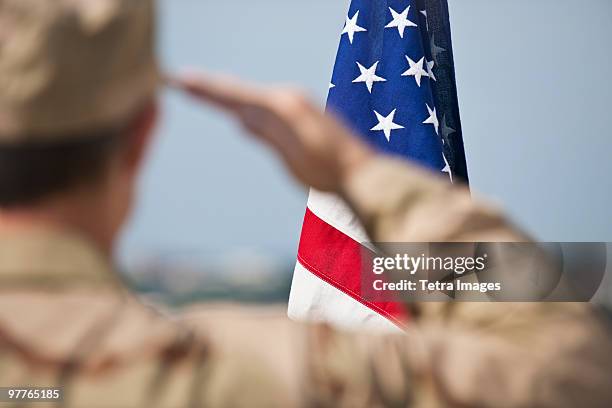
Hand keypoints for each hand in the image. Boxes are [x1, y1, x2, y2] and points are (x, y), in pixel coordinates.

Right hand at [169, 72, 373, 191]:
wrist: (360, 172)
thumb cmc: (328, 171)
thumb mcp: (295, 158)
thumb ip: (269, 136)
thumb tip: (240, 119)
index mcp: (284, 108)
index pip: (236, 96)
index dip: (207, 90)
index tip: (181, 81)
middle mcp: (289, 99)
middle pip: (240, 92)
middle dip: (210, 87)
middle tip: (181, 79)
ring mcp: (296, 105)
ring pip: (251, 97)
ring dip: (225, 93)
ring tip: (199, 87)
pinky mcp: (300, 115)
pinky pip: (264, 105)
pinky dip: (244, 103)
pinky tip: (238, 108)